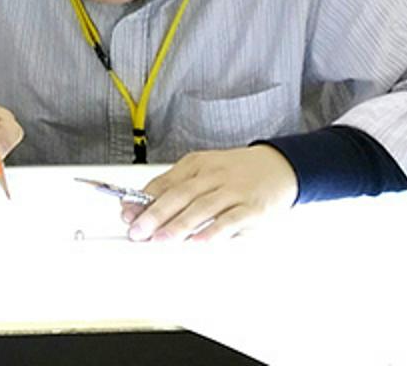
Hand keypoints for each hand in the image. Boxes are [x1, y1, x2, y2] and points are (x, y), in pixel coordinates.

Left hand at [122, 146, 297, 242]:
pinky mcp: (252, 208)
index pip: (164, 182)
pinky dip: (214, 231)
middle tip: (138, 231)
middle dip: (155, 214)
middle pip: (179, 195)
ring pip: (201, 208)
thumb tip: (146, 207)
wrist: (280, 166)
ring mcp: (233, 191)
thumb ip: (178, 187)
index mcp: (197, 164)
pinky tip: (200, 241)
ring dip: (179, 225)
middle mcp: (213, 175)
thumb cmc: (237, 172)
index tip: (126, 214)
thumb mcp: (205, 170)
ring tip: (161, 239)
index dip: (143, 200)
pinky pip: (230, 220)